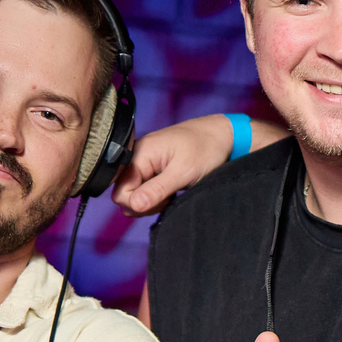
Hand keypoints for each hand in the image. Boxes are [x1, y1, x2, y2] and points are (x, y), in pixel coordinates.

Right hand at [111, 115, 236, 215]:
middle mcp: (137, 157)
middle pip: (124, 195)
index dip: (137, 204)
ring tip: (171, 193)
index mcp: (139, 154)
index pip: (120, 192)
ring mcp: (144, 162)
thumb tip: (134, 206)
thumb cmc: (206, 148)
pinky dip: (156, 196)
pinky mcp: (152, 168)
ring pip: (134, 194)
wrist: (222, 135)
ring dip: (150, 201)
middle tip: (167, 198)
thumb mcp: (183, 173)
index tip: (161, 200)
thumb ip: (156, 190)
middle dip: (144, 204)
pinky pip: (144, 189)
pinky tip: (170, 191)